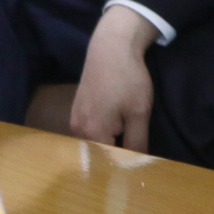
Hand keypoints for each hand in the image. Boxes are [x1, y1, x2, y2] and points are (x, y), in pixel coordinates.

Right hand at [69, 6, 157, 150]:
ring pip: (94, 142)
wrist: (111, 47)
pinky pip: (90, 130)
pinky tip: (116, 124)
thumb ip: (137, 142)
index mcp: (93, 133)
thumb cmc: (128, 79)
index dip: (125, 164)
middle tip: (135, 150)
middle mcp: (77, 130)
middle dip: (116, 155)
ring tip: (127, 138)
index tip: (139, 164)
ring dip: (109, 143)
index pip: (110, 162)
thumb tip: (137, 166)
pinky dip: (102, 132)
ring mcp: (74, 120)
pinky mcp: (76, 110)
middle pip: (99, 154)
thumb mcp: (139, 112)